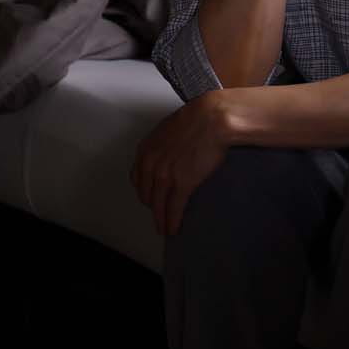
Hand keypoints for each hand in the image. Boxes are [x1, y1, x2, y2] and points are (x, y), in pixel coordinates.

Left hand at [133, 92, 233, 237]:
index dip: (143, 190)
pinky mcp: (182, 184)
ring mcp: (165, 175)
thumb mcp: (169, 130)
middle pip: (146, 193)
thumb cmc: (196, 119)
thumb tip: (168, 155)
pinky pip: (174, 208)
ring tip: (164, 228)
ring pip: (158, 205)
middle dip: (151, 206)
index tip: (148, 197)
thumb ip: (162, 146)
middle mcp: (151, 164)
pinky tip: (173, 228)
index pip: (138, 177)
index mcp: (146, 149)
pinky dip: (172, 221)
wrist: (211, 119)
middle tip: (157, 214)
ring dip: (160, 220)